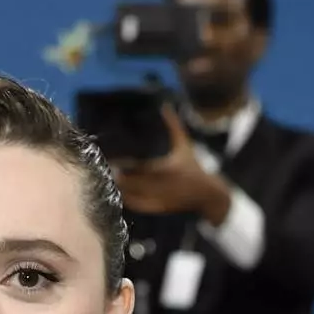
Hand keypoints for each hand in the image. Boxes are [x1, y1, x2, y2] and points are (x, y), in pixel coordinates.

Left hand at [113, 103, 228, 221]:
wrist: (207, 195)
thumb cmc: (194, 167)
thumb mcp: (184, 145)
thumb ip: (173, 125)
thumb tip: (166, 105)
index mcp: (166, 168)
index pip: (138, 167)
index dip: (123, 164)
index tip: (112, 158)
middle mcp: (160, 185)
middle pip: (132, 182)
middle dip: (118, 176)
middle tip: (106, 169)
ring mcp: (158, 199)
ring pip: (132, 195)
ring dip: (120, 189)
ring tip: (110, 180)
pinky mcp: (157, 209)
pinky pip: (137, 205)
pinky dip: (127, 200)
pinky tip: (120, 193)